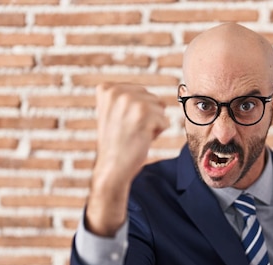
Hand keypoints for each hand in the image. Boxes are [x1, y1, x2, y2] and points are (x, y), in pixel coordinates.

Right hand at [86, 84, 168, 235]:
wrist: (112, 168)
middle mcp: (116, 91)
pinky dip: (158, 133)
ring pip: (160, 108)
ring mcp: (129, 101)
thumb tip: (164, 95)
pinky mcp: (143, 113)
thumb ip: (127, 97)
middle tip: (129, 130)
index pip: (141, 92)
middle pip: (152, 98)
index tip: (122, 124)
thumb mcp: (115, 112)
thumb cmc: (118, 143)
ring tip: (135, 134)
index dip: (137, 111)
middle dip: (147, 116)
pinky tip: (141, 139)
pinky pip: (165, 121)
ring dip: (153, 124)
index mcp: (106, 89)